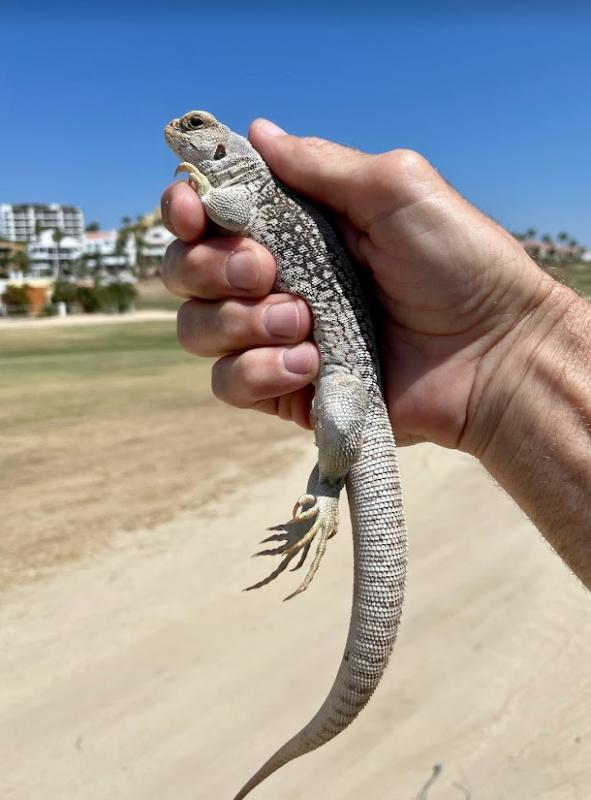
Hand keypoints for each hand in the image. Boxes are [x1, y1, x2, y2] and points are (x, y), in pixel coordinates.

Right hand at [160, 120, 557, 453]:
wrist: (493, 351)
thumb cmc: (458, 262)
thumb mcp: (395, 189)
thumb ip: (321, 163)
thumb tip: (258, 132)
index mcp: (296, 227)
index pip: (209, 215)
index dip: (185, 209)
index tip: (194, 212)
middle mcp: (276, 279)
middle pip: (186, 271)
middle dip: (211, 267)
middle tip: (266, 269)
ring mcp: (277, 338)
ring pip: (198, 329)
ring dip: (239, 321)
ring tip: (303, 321)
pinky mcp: (286, 390)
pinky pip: (228, 383)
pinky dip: (258, 370)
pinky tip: (310, 362)